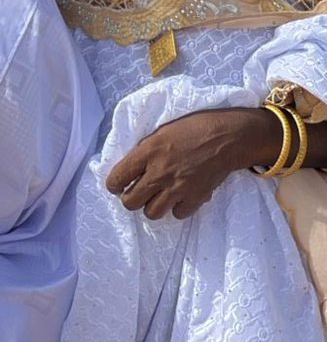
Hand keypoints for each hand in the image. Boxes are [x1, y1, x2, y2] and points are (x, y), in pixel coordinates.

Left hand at [105, 106, 279, 220]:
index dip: (113, 184)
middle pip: (130, 202)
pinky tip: (178, 197)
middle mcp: (159, 173)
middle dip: (129, 199)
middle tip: (136, 192)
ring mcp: (177, 188)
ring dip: (151, 206)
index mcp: (147, 152)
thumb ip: (145, 150)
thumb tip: (132, 166)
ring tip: (156, 197)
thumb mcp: (161, 131)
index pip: (118, 177)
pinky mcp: (195, 198)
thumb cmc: (193, 127)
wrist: (227, 136)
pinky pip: (177, 214)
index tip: (116, 185)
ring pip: (151, 213)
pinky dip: (176, 208)